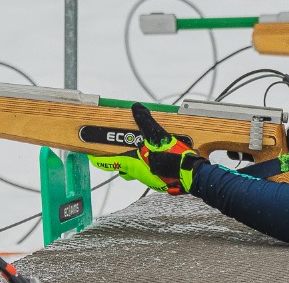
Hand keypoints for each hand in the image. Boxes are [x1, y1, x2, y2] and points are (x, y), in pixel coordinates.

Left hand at [87, 103, 202, 194]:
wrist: (195, 176)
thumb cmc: (175, 159)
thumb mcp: (159, 136)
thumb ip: (146, 122)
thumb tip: (136, 108)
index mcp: (135, 164)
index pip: (112, 162)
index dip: (100, 160)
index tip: (92, 158)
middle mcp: (141, 174)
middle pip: (125, 167)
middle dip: (122, 159)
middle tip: (124, 148)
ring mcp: (152, 179)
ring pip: (139, 170)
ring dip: (139, 161)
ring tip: (147, 149)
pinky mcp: (163, 181)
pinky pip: (151, 172)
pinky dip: (152, 164)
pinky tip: (161, 157)